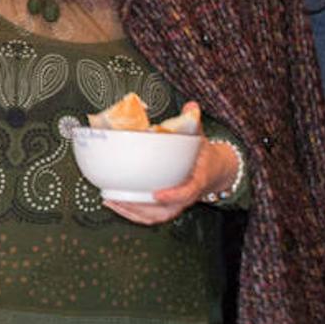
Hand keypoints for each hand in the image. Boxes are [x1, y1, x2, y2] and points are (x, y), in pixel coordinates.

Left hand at [104, 104, 236, 224]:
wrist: (213, 170)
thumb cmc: (202, 154)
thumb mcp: (201, 137)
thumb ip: (194, 122)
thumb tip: (191, 106)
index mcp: (197, 180)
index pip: (188, 192)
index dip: (174, 195)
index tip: (158, 194)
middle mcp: (186, 195)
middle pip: (166, 210)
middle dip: (142, 208)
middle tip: (120, 198)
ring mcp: (177, 204)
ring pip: (156, 216)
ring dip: (132, 212)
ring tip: (111, 202)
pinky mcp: (167, 207)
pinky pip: (150, 216)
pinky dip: (132, 213)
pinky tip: (114, 205)